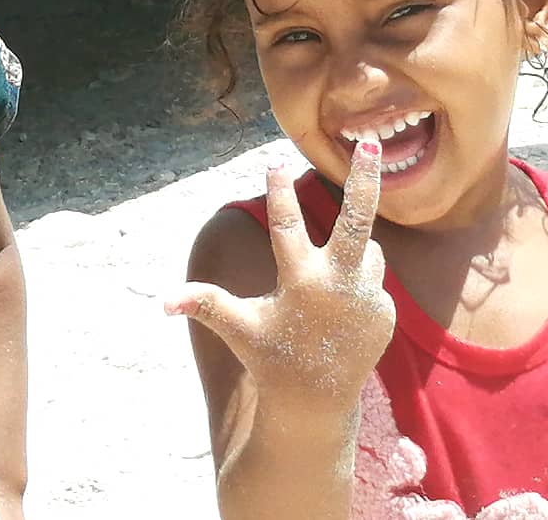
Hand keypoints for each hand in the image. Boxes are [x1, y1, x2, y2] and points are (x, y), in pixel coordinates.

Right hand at [167, 140, 395, 416]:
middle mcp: (338, 284)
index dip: (278, 191)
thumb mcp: (238, 328)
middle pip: (357, 220)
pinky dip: (356, 284)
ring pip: (365, 251)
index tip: (274, 160)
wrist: (318, 403)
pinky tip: (339, 312)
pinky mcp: (385, 311)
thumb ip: (206, 304)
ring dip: (350, 252)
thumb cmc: (271, 359)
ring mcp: (367, 297)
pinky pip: (371, 281)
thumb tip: (163, 301)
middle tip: (369, 144)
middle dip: (363, 179)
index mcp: (300, 281)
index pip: (287, 225)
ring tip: (325, 287)